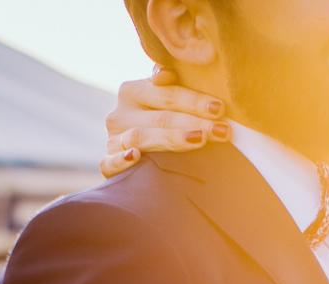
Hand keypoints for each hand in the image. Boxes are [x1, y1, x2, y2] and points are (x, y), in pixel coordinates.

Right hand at [101, 66, 228, 177]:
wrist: (139, 160)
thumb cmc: (161, 125)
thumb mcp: (165, 102)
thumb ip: (170, 86)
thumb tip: (166, 73)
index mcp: (133, 91)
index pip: (167, 94)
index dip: (194, 101)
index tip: (220, 109)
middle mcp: (120, 114)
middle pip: (161, 117)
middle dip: (194, 122)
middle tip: (222, 130)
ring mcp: (113, 140)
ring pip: (142, 138)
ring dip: (171, 139)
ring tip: (200, 139)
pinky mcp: (106, 165)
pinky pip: (109, 163)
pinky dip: (120, 161)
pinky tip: (136, 156)